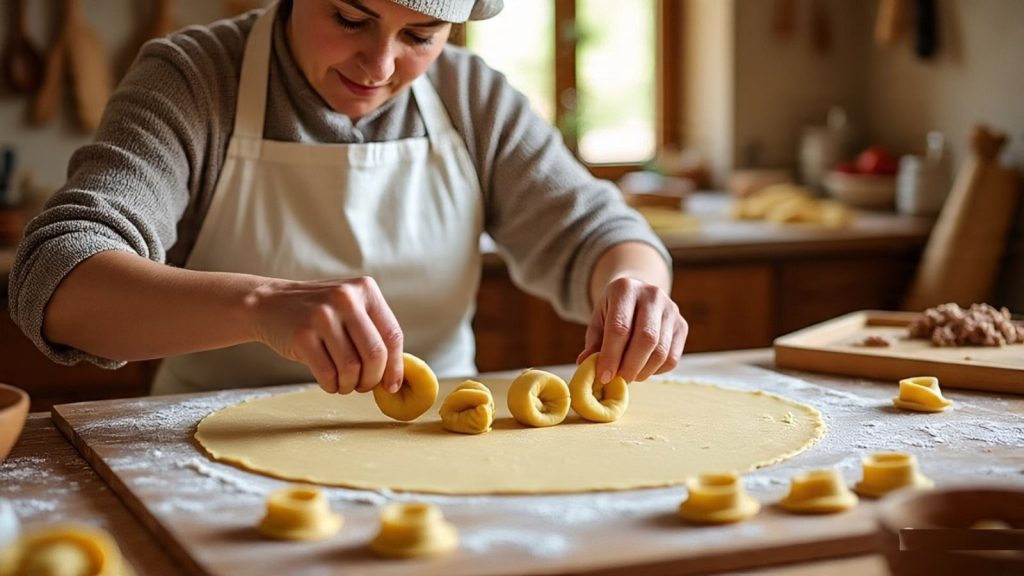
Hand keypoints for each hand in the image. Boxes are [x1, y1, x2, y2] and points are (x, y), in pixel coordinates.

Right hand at [245, 276, 403, 394]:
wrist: (270, 303)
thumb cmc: (319, 314)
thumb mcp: (350, 309)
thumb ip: (374, 334)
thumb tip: (396, 378)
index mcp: (365, 289)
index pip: (392, 335)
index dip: (396, 367)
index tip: (392, 386)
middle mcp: (345, 298)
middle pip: (375, 355)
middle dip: (372, 380)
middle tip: (363, 386)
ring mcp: (322, 315)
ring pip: (351, 368)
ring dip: (349, 385)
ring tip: (343, 382)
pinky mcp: (302, 335)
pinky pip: (328, 374)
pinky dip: (331, 386)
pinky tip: (329, 381)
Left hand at [577, 277, 686, 382]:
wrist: (637, 296)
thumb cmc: (613, 312)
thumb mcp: (598, 321)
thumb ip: (593, 343)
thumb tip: (586, 364)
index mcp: (625, 289)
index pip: (620, 327)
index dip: (611, 356)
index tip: (603, 376)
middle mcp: (652, 295)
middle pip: (646, 338)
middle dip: (630, 366)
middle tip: (618, 380)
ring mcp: (671, 310)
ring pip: (661, 351)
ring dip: (643, 371)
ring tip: (628, 376)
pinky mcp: (682, 325)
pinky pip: (672, 358)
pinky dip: (656, 371)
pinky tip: (643, 369)